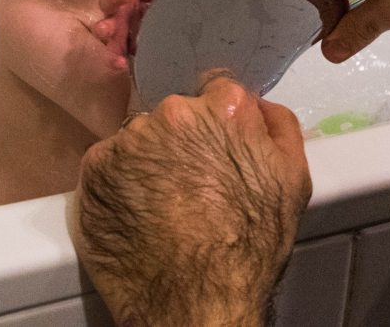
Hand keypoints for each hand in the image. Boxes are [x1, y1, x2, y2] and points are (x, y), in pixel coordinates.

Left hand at [69, 75, 311, 326]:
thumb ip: (278, 127)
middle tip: (191, 184)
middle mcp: (174, 112)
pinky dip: (118, 183)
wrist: (196, 299)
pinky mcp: (96, 166)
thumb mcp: (293, 180)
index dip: (217, 124)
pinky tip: (136, 213)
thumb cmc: (248, 248)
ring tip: (162, 204)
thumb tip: (259, 106)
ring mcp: (131, 138)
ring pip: (140, 138)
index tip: (214, 149)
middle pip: (176, 113)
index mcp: (226, 107)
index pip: (217, 91)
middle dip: (182, 140)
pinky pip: (108, 164)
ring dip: (148, 160)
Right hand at [94, 0, 162, 70]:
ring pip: (103, 29)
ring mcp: (116, 28)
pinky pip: (113, 54)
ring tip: (107, 30)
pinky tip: (120, 65)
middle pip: (105, 3)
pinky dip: (114, 60)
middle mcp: (113, 9)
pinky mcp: (122, 47)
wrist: (162, 16)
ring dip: (104, 28)